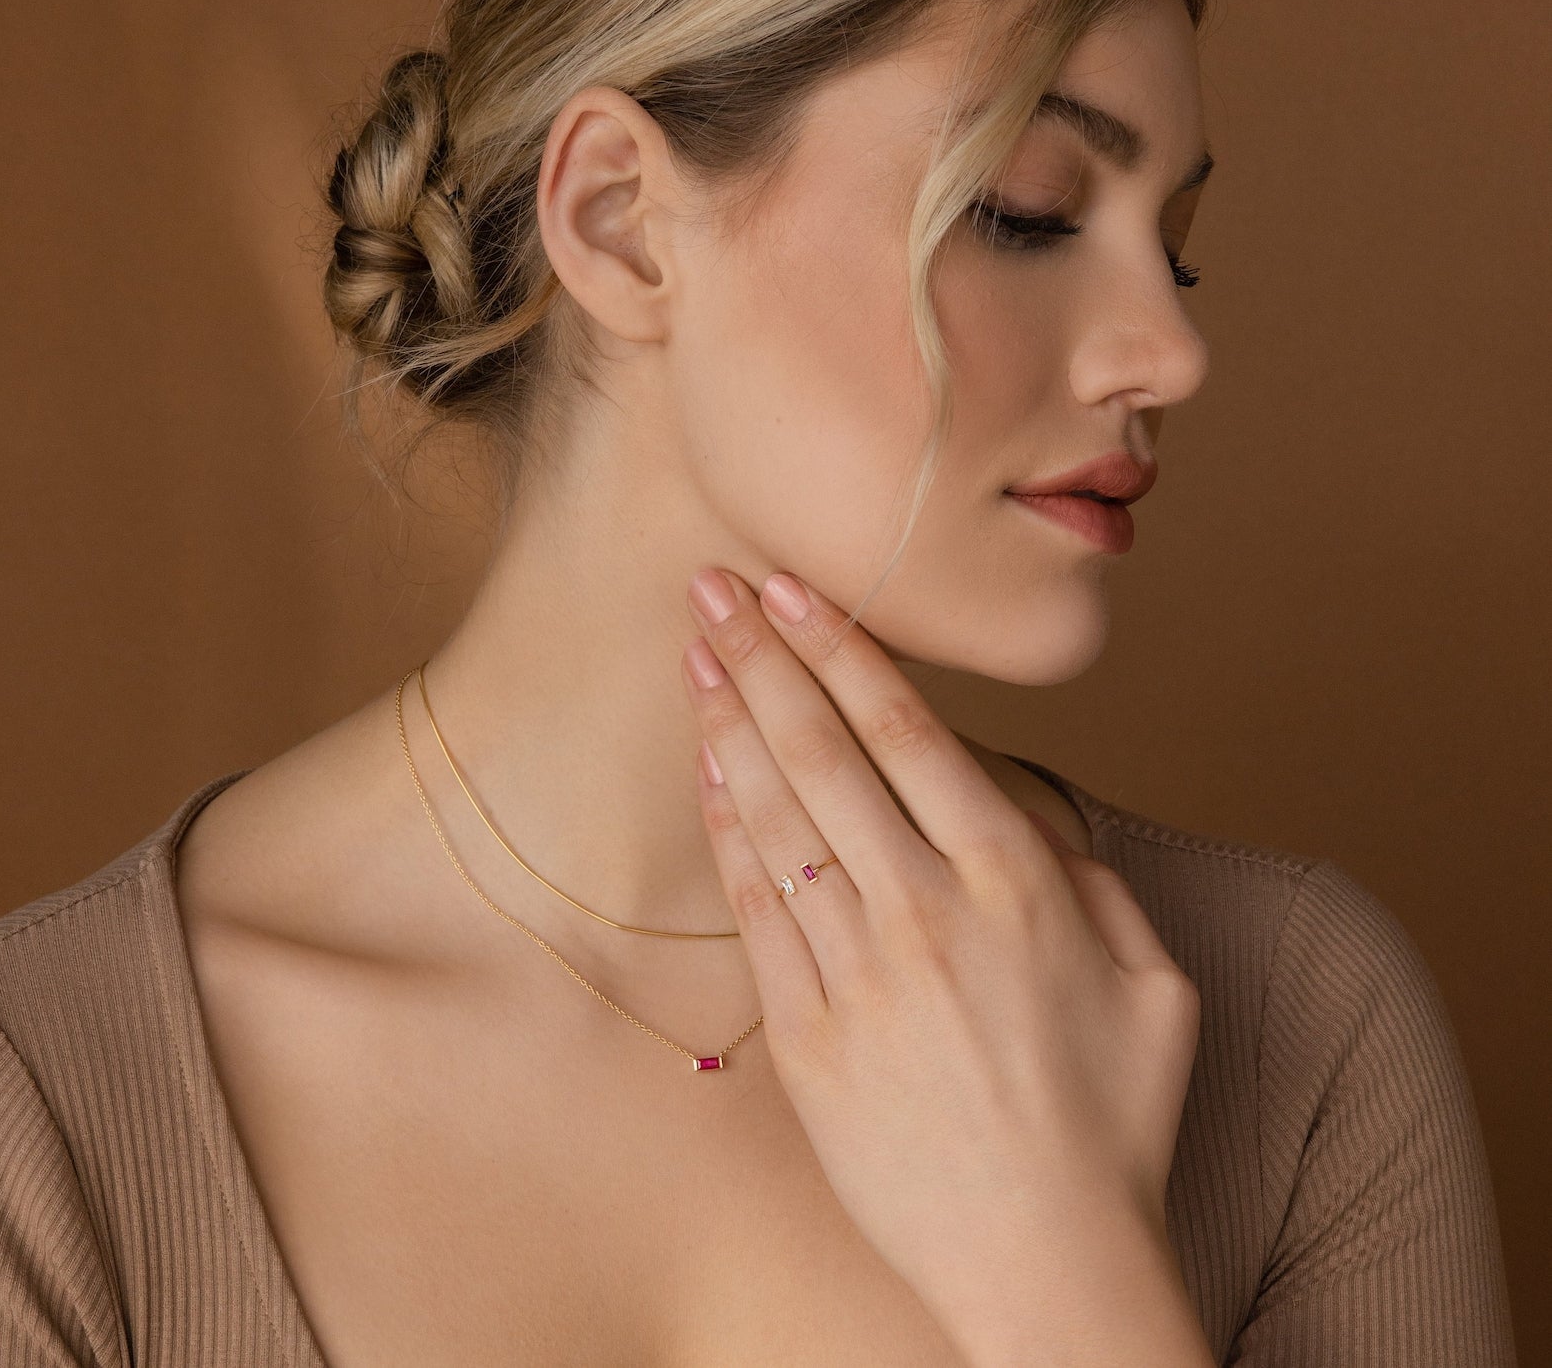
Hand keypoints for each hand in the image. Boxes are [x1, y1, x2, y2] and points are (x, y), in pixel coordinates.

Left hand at [680, 566, 1211, 1367]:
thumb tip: (1026, 820)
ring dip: (732, 725)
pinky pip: (757, 909)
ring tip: (695, 654)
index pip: (908, 732)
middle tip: (713, 585)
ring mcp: (859, 971)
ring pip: (780, 816)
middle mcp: (927, 908)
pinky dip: (729, 831)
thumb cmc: (1116, 1124)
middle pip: (825, 752)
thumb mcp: (1156, 982)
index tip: (793, 588)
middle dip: (763, 655)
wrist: (1051, 1266)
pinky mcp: (808, 1036)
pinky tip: (710, 772)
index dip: (841, 648)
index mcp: (1015, 880)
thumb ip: (1091, 882)